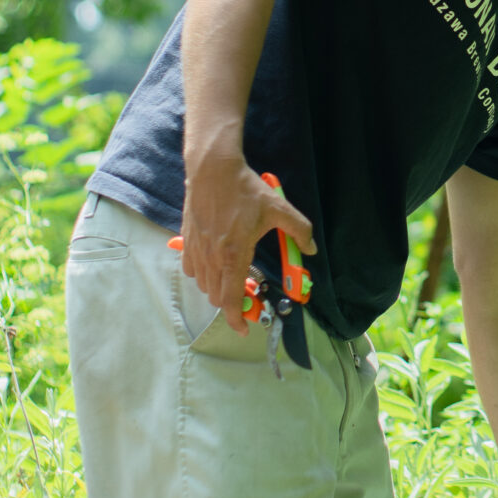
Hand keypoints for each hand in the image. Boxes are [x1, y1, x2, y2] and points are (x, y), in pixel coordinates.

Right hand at [178, 152, 314, 332]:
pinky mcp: (187, 241)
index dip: (236, 320)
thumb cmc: (245, 189)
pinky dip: (203, 275)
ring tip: (233, 276)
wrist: (212, 169)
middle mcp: (212, 257)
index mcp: (234, 254)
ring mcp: (196, 250)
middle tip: (248, 292)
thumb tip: (311, 249)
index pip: (229, 300)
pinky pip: (191, 270)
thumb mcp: (279, 207)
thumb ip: (299, 230)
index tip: (245, 328)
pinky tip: (215, 263)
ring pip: (203, 285)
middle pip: (216, 297)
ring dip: (218, 289)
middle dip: (232, 302)